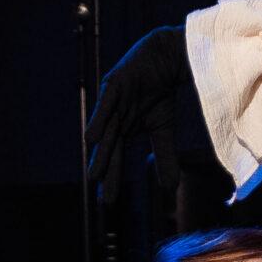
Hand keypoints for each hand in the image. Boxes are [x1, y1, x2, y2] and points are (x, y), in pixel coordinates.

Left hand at [85, 25, 190, 204]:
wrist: (167, 58)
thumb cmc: (160, 93)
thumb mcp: (164, 129)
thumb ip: (165, 157)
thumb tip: (170, 188)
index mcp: (124, 131)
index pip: (117, 159)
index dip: (113, 179)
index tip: (109, 203)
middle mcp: (115, 119)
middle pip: (109, 150)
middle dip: (105, 173)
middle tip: (104, 199)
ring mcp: (114, 102)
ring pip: (106, 131)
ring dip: (100, 154)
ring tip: (94, 176)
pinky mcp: (116, 84)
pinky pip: (106, 103)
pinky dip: (99, 120)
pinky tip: (92, 139)